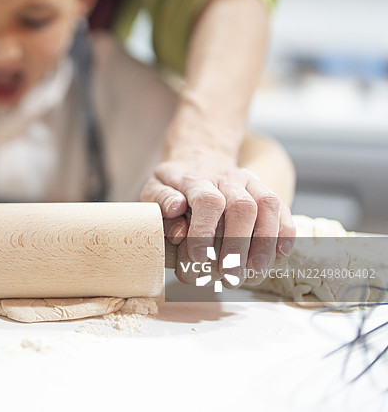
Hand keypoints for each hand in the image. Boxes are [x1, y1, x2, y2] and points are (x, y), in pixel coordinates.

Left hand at [141, 152, 295, 286]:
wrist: (199, 161)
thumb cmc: (174, 185)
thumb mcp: (154, 188)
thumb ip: (161, 201)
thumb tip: (176, 216)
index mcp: (196, 179)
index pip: (207, 202)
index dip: (205, 232)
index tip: (200, 259)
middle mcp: (226, 178)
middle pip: (242, 207)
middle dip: (238, 246)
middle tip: (231, 277)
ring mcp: (249, 183)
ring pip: (267, 206)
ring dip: (264, 244)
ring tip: (253, 273)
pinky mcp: (265, 191)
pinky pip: (282, 209)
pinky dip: (285, 232)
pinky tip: (279, 255)